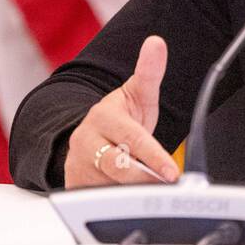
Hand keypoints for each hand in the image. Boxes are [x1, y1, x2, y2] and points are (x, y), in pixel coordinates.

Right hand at [63, 36, 180, 187]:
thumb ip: (150, 71)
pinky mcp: (73, 185)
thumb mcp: (137, 93)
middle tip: (166, 186)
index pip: (133, 139)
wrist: (92, 133)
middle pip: (118, 168)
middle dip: (145, 179)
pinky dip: (117, 201)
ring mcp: (77, 165)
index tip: (171, 172)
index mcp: (103, 117)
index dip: (154, 157)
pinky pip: (99, 200)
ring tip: (149, 189)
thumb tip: (156, 43)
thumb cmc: (120, 116)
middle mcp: (85, 141)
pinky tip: (131, 197)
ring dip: (132, 192)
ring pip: (110, 187)